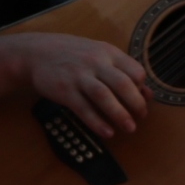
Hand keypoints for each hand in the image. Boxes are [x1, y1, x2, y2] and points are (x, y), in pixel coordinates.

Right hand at [2, 32, 149, 139]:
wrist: (36, 52)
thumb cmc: (73, 54)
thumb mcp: (99, 54)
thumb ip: (122, 71)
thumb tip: (147, 94)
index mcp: (107, 52)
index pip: (135, 70)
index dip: (142, 87)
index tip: (142, 99)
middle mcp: (94, 62)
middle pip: (122, 84)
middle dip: (135, 104)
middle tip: (141, 117)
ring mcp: (78, 76)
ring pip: (104, 96)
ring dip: (119, 114)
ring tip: (130, 128)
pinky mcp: (65, 91)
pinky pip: (83, 109)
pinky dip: (96, 122)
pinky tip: (107, 132)